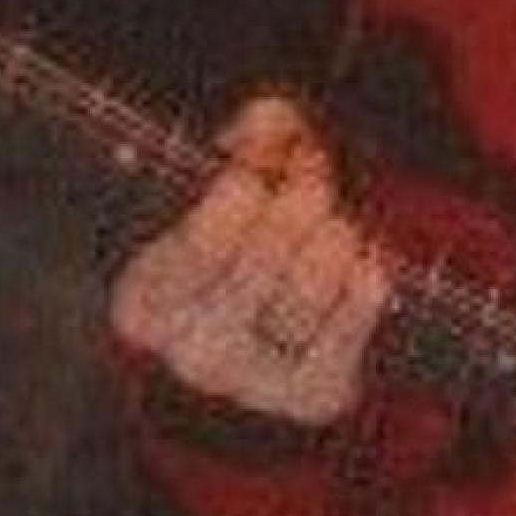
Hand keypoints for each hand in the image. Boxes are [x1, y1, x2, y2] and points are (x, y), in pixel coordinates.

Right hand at [107, 93, 390, 425]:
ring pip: (318, 276)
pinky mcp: (314, 393)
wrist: (264, 355)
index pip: (203, 238)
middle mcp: (192, 351)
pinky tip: (359, 265)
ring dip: (337, 233)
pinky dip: (369, 271)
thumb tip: (266, 122)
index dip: (247, 182)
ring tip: (333, 229)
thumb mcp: (226, 190)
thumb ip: (248, 140)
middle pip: (270, 246)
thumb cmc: (240, 255)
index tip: (261, 169)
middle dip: (303, 194)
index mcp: (146, 302)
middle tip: (312, 184)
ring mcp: (254, 383)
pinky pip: (361, 308)